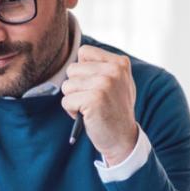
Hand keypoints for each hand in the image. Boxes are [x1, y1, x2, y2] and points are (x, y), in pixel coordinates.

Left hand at [60, 45, 138, 165]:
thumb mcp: (118, 83)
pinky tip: (87, 116)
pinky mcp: (94, 99)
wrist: (123, 139)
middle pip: (72, 69)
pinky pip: (66, 101)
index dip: (83, 70)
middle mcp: (114, 71)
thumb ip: (104, 66)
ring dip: (73, 99)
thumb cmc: (115, 110)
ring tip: (90, 108)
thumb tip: (80, 54)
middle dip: (76, 87)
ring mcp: (105, 84)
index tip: (95, 85)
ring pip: (67, 85)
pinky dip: (71, 111)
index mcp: (120, 63)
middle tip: (92, 100)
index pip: (84, 52)